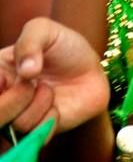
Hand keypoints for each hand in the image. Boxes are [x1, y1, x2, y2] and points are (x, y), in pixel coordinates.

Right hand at [0, 18, 109, 135]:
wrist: (91, 69)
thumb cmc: (63, 45)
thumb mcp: (45, 30)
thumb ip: (30, 42)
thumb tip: (25, 71)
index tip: (9, 78)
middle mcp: (4, 97)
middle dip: (16, 98)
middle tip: (32, 83)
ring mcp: (19, 116)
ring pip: (16, 124)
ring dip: (40, 103)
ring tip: (48, 88)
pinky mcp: (36, 131)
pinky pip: (36, 135)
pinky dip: (49, 118)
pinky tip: (56, 105)